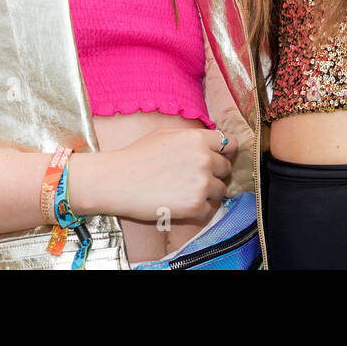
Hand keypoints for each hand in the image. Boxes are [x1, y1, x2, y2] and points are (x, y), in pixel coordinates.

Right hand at [72, 128, 235, 221]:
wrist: (115, 181)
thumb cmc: (136, 156)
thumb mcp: (166, 135)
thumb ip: (192, 138)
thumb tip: (211, 143)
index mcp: (198, 138)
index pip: (230, 144)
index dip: (225, 152)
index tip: (218, 158)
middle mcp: (204, 158)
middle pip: (226, 168)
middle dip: (214, 173)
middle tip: (193, 178)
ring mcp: (201, 183)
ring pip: (221, 190)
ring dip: (208, 193)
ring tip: (184, 192)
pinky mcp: (195, 205)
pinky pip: (209, 210)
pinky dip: (198, 210)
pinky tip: (180, 204)